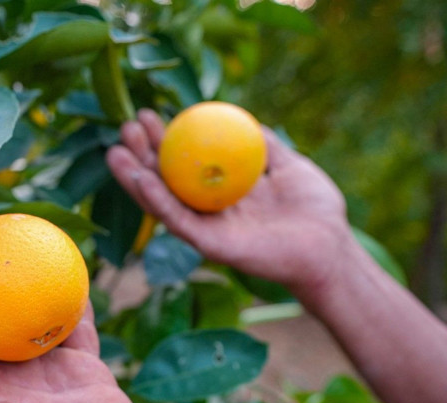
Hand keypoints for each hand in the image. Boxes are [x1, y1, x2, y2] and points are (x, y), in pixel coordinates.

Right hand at [106, 109, 350, 293]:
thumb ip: (267, 145)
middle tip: (127, 125)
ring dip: (135, 176)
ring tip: (116, 150)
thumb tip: (246, 119)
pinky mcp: (208, 245)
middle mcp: (208, 210)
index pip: (185, 162)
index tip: (152, 113)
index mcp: (222, 191)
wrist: (330, 246)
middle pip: (165, 179)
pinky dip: (156, 199)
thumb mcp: (290, 166)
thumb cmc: (316, 209)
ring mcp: (206, 228)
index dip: (165, 139)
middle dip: (142, 153)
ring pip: (161, 201)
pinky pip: (177, 220)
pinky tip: (140, 178)